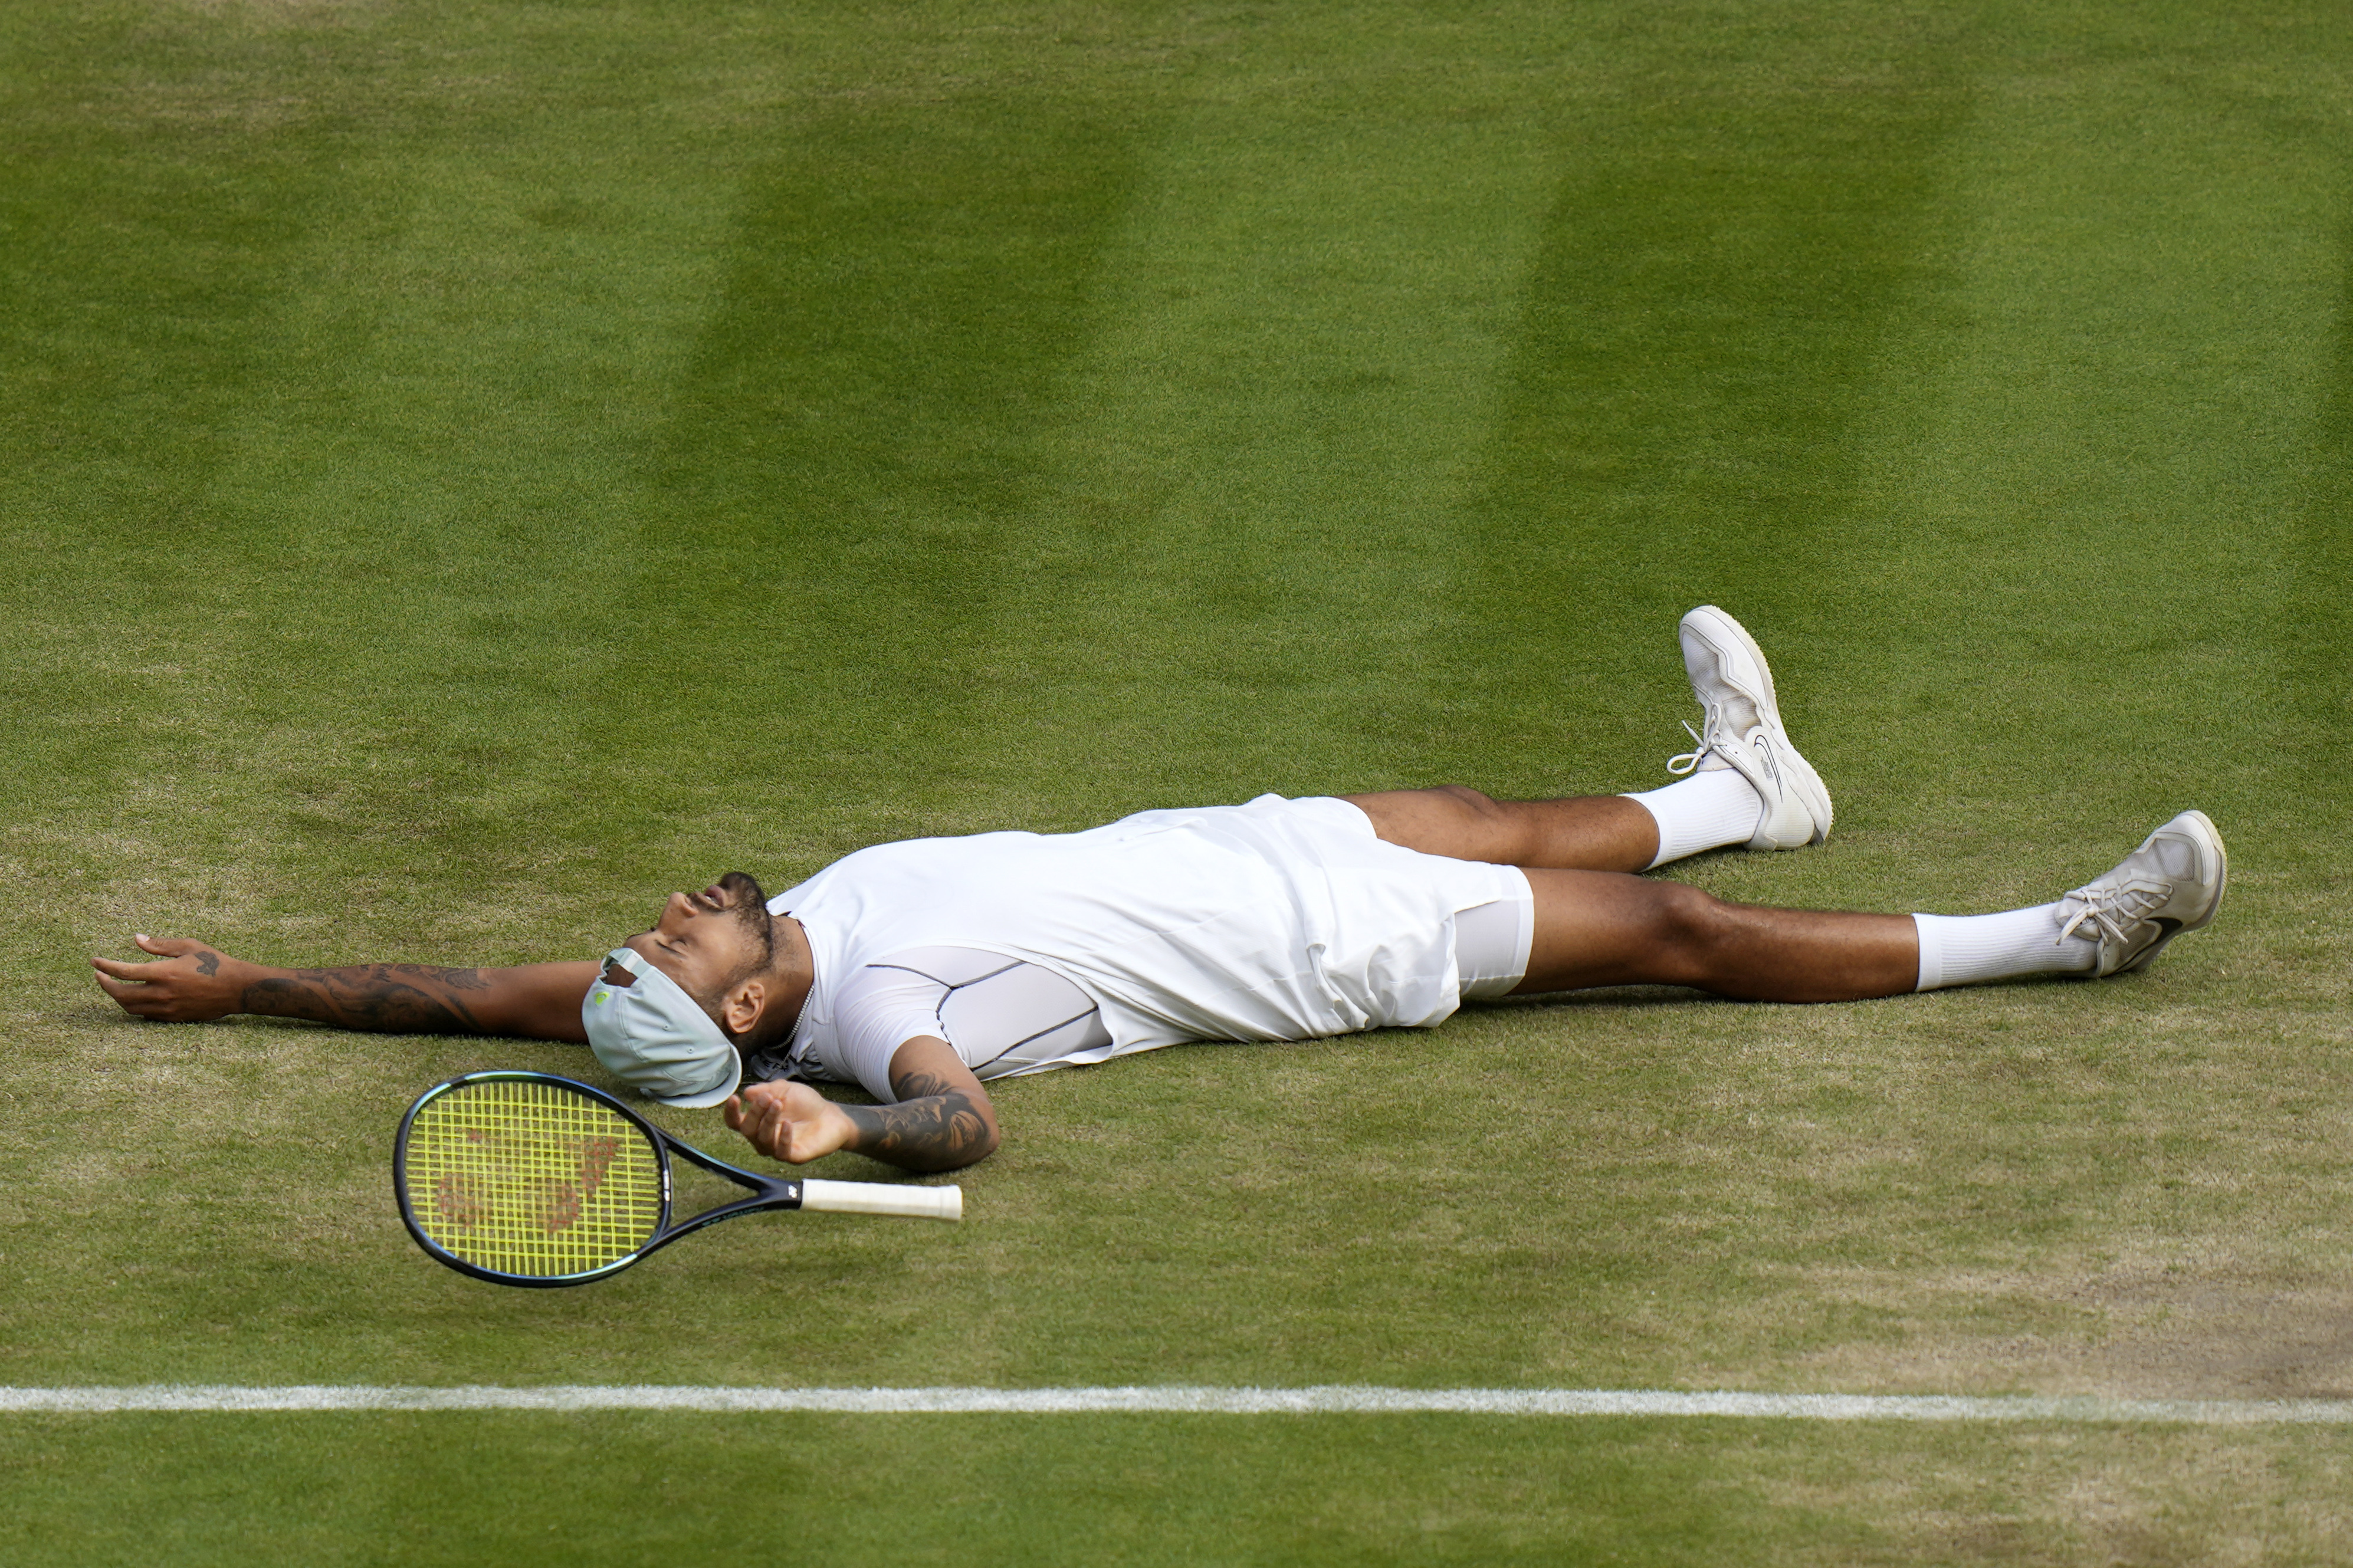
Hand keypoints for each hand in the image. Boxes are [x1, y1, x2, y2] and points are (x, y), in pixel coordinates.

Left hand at [91, 935, 253, 1021]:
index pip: (124, 972)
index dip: (105, 966)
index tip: (95, 962)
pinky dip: (136, 1007)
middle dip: (105, 985)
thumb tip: (137, 938)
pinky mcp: (174, 1017)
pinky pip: (146, 1015)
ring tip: (115, 987)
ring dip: (118, 998)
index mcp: (164, 973)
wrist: (237, 988)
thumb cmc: (215, 963)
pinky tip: (136, 998)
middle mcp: (162, 993)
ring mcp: (167, 1008)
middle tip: (99, 976)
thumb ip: (161, 944)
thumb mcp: (189, 946)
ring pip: (131, 1008)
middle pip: (121, 994)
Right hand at [724, 1081, 856, 1164]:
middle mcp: (763, 1137)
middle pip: (747, 1130)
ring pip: (763, 1140)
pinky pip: (781, 1152)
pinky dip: (783, 1138)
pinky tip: (788, 1124)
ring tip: (779, 1105)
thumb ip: (766, 1089)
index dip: (731, 1113)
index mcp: (758, 1121)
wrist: (831, 1116)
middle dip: (755, 1112)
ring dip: (768, 1121)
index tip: (735, 1098)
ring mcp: (777, 1148)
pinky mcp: (793, 1156)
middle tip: (768, 1098)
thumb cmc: (805, 1104)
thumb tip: (748, 1093)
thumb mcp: (785, 1090)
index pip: (736, 1122)